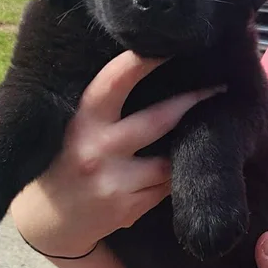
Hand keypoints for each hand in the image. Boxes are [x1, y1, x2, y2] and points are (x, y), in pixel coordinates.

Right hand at [11, 51, 222, 255]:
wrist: (48, 220)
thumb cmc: (65, 160)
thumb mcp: (73, 127)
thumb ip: (104, 108)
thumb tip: (152, 73)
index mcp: (82, 121)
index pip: (113, 83)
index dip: (141, 63)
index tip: (167, 46)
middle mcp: (97, 150)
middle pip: (159, 120)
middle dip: (193, 101)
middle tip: (219, 87)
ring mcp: (114, 182)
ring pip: (169, 161)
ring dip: (183, 150)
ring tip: (194, 137)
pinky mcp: (128, 208)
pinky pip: (165, 187)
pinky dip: (170, 179)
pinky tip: (165, 174)